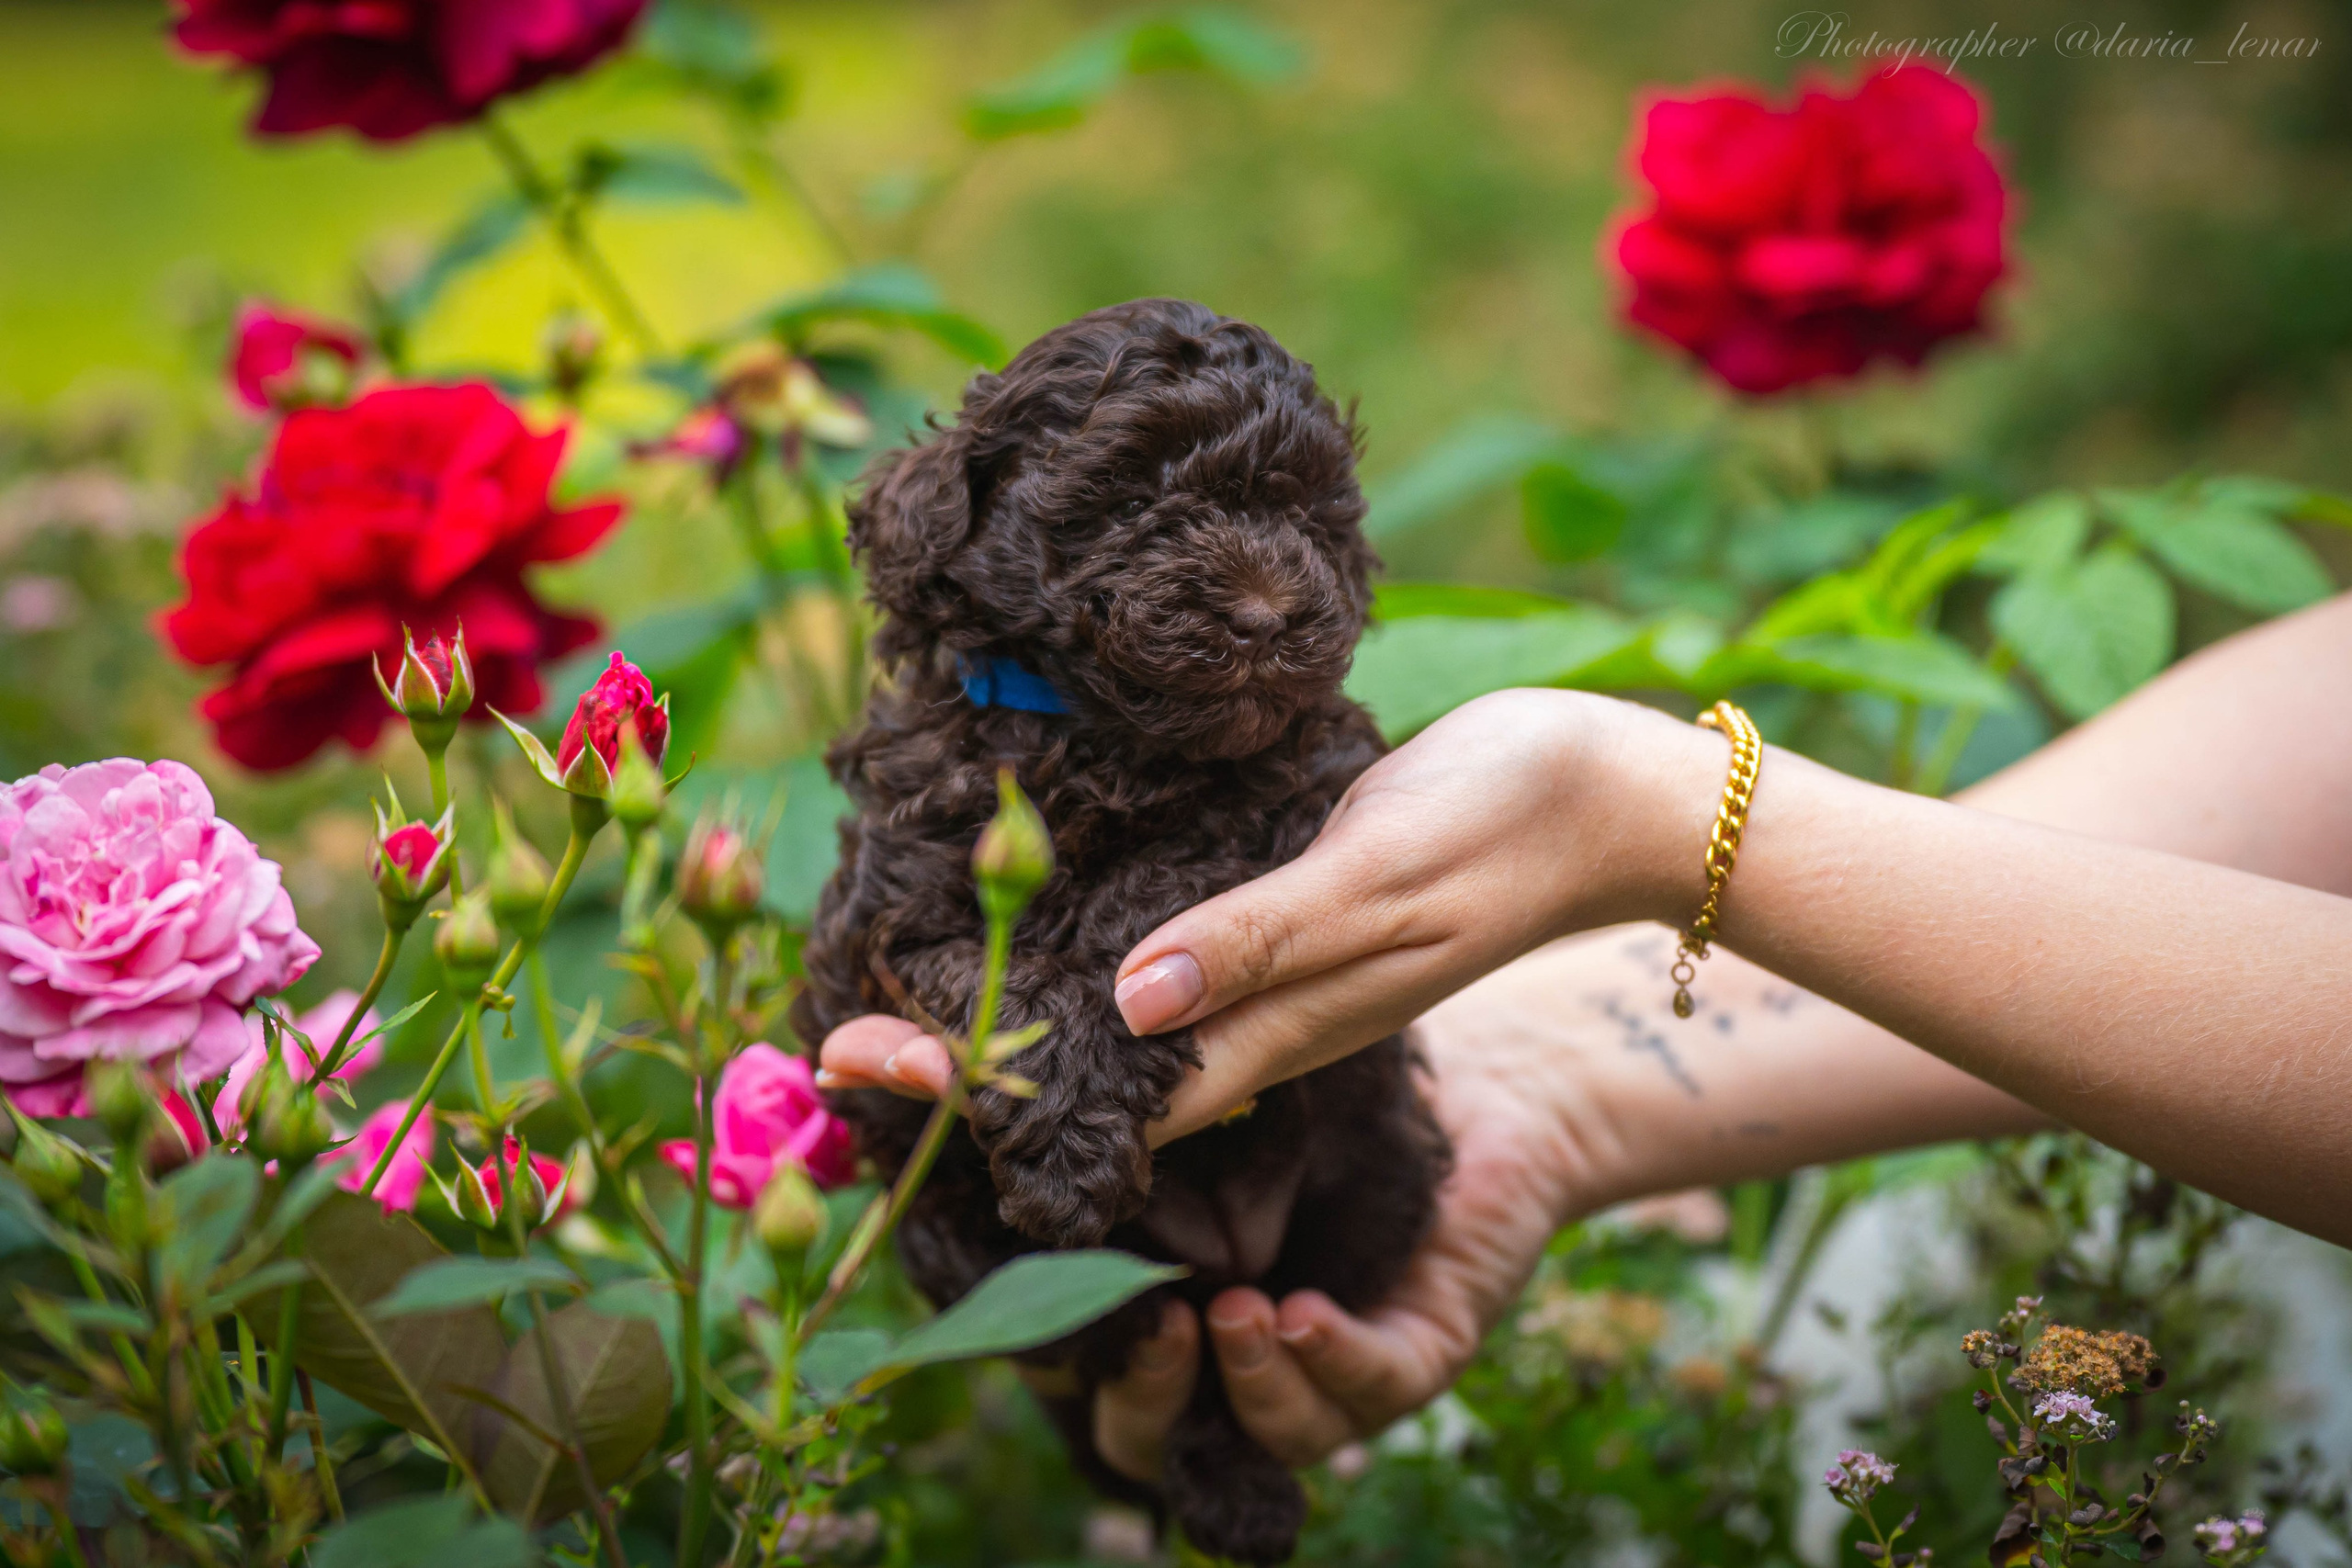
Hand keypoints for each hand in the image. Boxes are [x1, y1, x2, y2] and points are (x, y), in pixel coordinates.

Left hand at [814, 691, 1717, 1135]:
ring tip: (902, 994)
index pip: (1101, 1092)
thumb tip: (1125, 1005)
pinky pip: (1167, 959)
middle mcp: (1261, 1012)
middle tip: (832, 1041)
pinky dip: (1082, 956)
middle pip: (1089, 1066)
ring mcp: (1276, 965)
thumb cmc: (1503, 827)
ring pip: (1119, 1018)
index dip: (977, 1090)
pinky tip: (1035, 925)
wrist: (1611, 797)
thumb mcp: (1378, 880)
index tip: (853, 1069)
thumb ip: (1259, 943)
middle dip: (964, 1060)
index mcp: (1279, 1025)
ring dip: (1014, 1013)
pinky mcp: (1289, 909)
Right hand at [1090, 972, 1594, 1475]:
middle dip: (1150, 1400)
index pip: (1096, 1370)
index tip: (1067, 1293)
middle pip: (1161, 1438)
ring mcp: (1332, 1375)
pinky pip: (1374, 1386)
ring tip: (1235, 1311)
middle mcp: (1245, 1363)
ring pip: (1275, 1434)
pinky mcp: (1419, 1357)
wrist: (1482, 1081)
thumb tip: (1078, 1123)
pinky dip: (1333, 1360)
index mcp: (1181, 1313)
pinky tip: (1306, 1317)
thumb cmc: (1332, 1096)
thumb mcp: (1230, 1114)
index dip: (1071, 1355)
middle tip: (1159, 1324)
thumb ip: (1159, 1139)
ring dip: (1250, 1382)